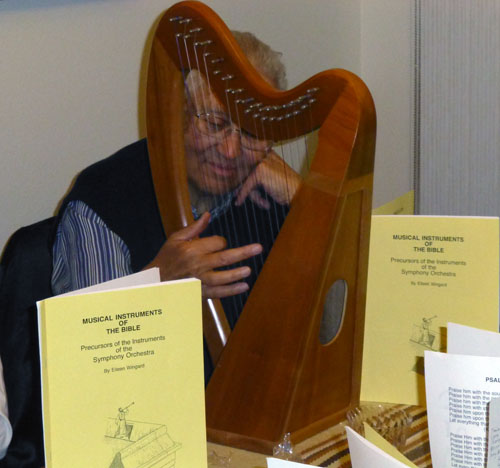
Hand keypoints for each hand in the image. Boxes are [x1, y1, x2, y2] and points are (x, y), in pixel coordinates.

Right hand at [143, 212, 261, 297]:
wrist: (155, 281)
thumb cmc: (166, 258)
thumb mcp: (176, 239)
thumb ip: (194, 228)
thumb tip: (208, 214)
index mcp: (192, 249)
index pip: (215, 243)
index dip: (222, 242)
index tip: (221, 244)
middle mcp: (197, 264)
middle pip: (224, 258)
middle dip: (243, 252)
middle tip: (258, 248)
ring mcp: (199, 280)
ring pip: (222, 277)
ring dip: (237, 274)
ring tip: (249, 270)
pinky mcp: (200, 292)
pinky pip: (218, 292)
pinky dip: (231, 290)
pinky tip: (243, 286)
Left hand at [235, 150, 301, 208]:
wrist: (299, 193)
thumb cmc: (287, 189)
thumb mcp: (270, 180)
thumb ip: (256, 178)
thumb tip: (237, 183)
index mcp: (268, 154)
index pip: (249, 162)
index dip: (242, 176)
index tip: (236, 188)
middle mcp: (265, 154)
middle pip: (247, 171)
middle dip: (246, 187)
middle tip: (239, 196)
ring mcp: (262, 161)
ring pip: (247, 179)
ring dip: (250, 194)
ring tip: (259, 202)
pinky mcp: (261, 171)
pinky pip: (247, 185)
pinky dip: (243, 195)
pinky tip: (239, 202)